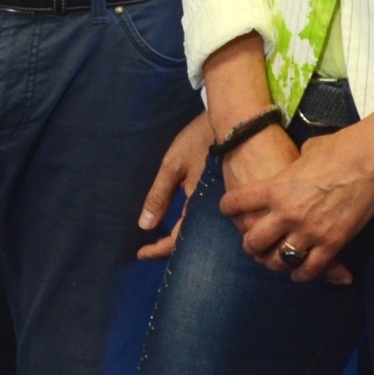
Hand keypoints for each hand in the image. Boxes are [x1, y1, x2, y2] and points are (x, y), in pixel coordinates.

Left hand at [135, 112, 213, 259]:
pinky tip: (185, 222)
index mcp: (198, 207)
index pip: (177, 240)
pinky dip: (194, 226)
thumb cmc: (198, 141)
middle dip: (169, 249)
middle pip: (191, 241)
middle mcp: (213, 212)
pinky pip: (209, 221)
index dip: (157, 250)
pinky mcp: (226, 196)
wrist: (233, 121)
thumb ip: (160, 195)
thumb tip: (145, 226)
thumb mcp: (173, 166)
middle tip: (149, 250)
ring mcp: (222, 205)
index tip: (140, 253)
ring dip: (182, 238)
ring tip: (163, 240)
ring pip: (202, 233)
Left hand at [216, 126, 373, 285]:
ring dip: (274, 262)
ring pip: (279, 260)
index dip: (229, 208)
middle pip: (253, 241)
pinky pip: (309, 269)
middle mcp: (286, 213)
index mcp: (275, 188)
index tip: (229, 210)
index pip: (237, 203)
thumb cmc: (337, 148)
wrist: (368, 160)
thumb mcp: (304, 153)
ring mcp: (309, 232)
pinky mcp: (332, 244)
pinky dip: (301, 274)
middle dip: (251, 245)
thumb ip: (293, 167)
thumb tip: (297, 164)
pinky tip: (299, 272)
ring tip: (275, 261)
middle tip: (254, 245)